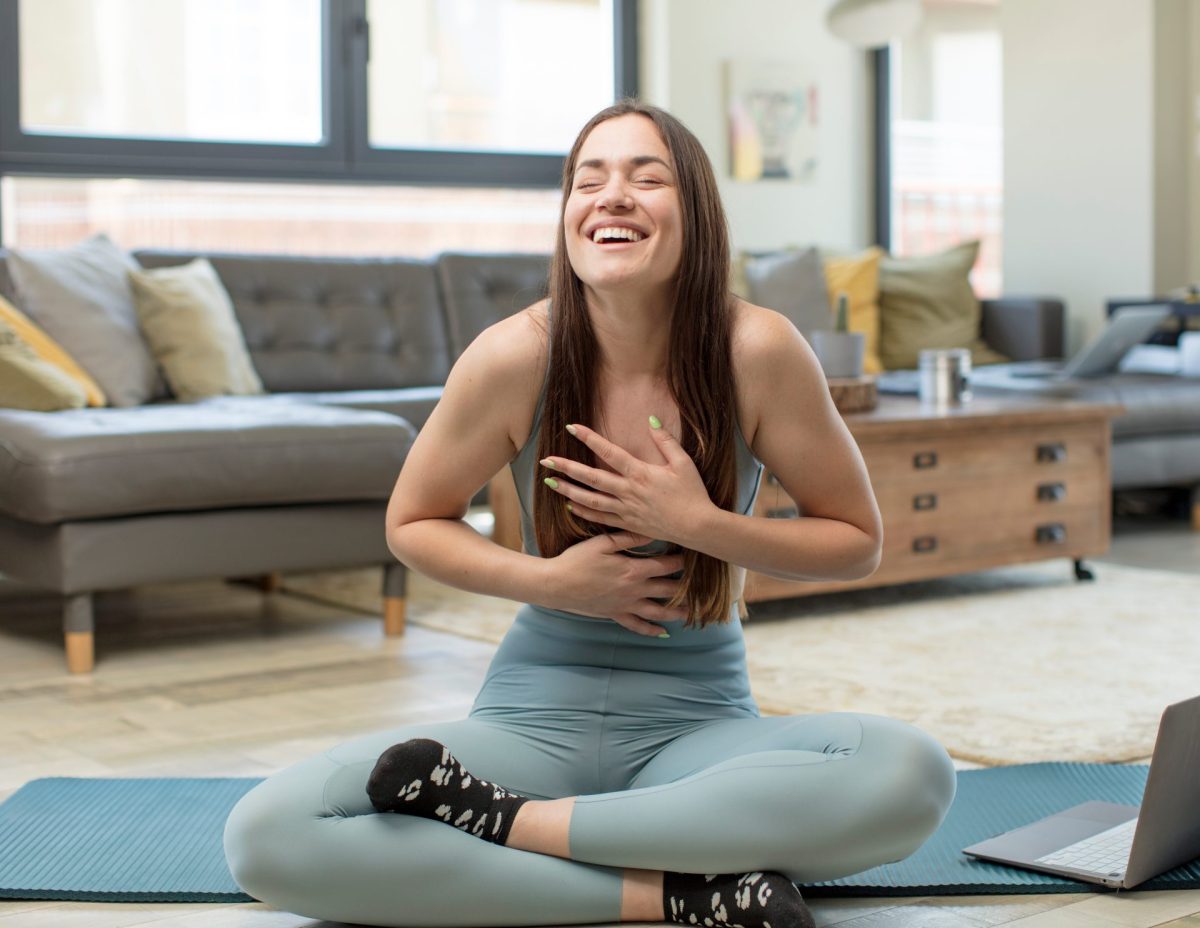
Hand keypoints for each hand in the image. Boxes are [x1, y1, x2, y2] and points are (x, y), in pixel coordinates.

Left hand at [539, 418, 714, 547]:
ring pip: (591, 500)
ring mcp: (626, 510)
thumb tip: (651, 419)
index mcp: (641, 473)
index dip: (589, 438)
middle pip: (592, 478)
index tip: (571, 428)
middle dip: (567, 468)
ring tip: (550, 483)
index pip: (609, 452)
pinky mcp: (629, 525)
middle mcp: (629, 491)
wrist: (698, 527)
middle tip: (546, 461)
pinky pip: (601, 519)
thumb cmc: (693, 493)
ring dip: (569, 491)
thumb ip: (665, 440)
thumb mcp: (683, 462)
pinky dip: (584, 513)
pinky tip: (570, 507)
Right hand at [545, 530, 688, 636]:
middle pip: (669, 589)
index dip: (682, 559)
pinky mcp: (616, 615)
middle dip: (687, 587)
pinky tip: (663, 633)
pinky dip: (652, 630)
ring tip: (692, 612)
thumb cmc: (577, 560)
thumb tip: (652, 531)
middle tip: (703, 586)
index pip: (666, 564)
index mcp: (633, 569)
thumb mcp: (602, 542)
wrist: (556, 584)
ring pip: (659, 611)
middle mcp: (634, 590)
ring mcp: (626, 605)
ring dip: (677, 612)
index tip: (693, 554)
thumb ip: (629, 537)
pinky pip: (638, 626)